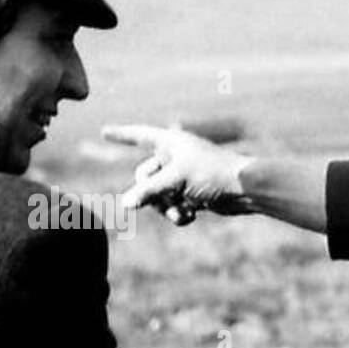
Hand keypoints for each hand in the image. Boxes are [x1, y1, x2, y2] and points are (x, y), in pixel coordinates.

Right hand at [102, 123, 254, 224]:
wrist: (244, 190)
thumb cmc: (211, 174)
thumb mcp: (175, 180)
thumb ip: (148, 191)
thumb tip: (125, 204)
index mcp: (169, 142)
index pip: (139, 135)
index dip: (121, 134)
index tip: (104, 131)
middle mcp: (174, 157)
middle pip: (144, 176)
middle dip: (151, 193)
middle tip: (164, 200)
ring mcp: (183, 176)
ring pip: (158, 195)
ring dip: (166, 207)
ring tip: (180, 212)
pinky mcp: (192, 194)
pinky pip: (173, 205)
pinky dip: (178, 213)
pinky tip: (190, 216)